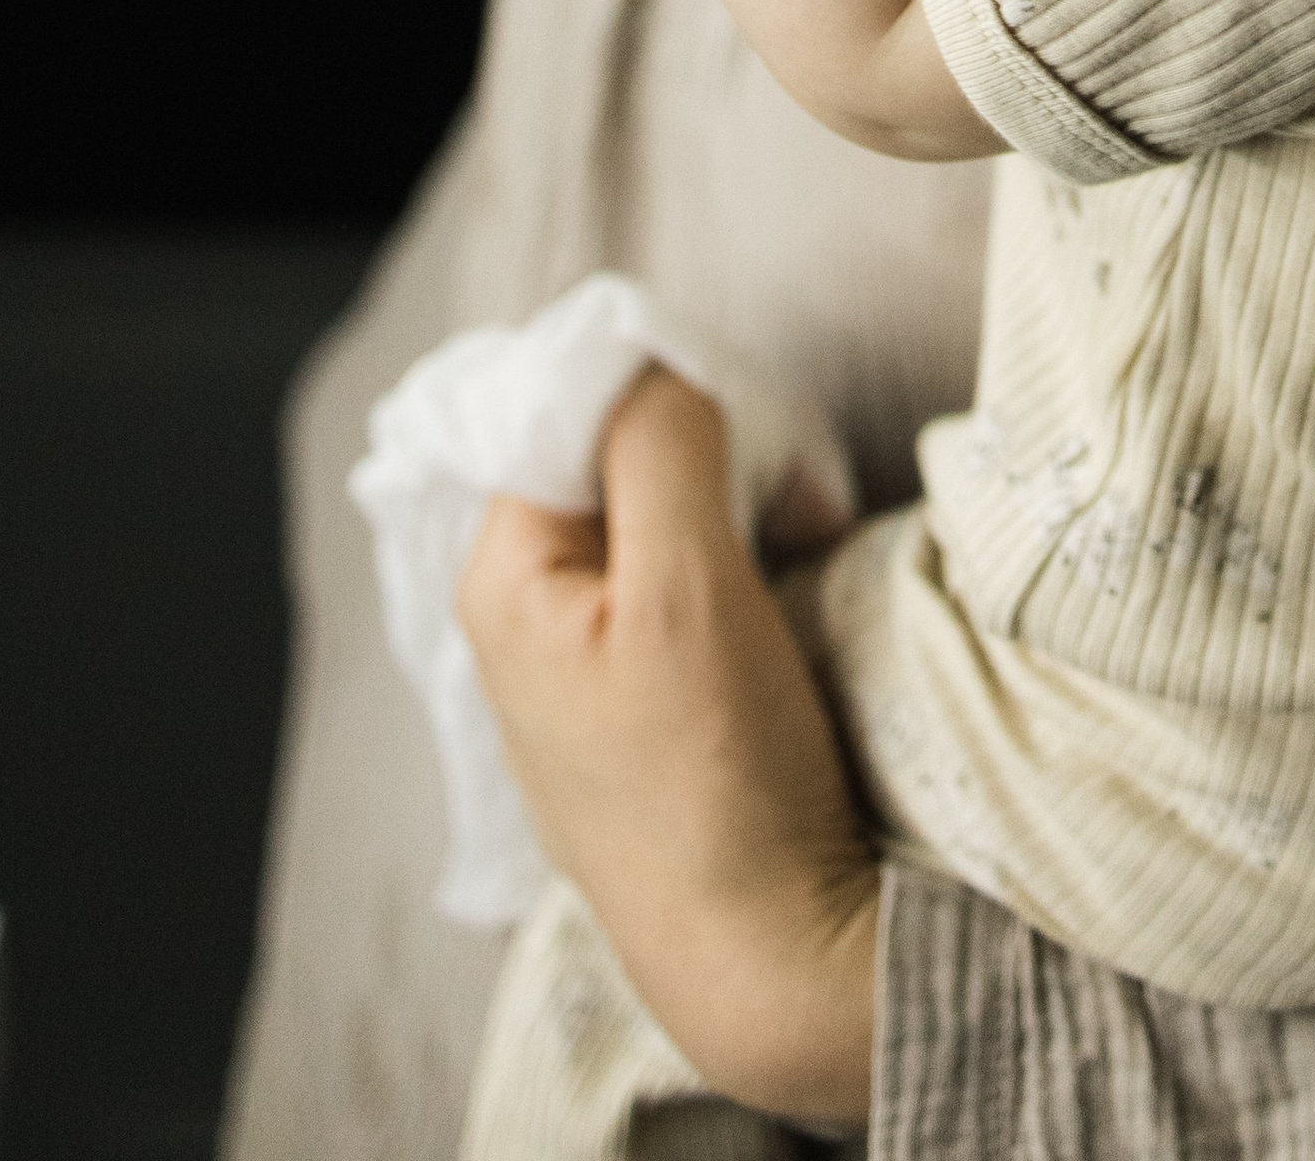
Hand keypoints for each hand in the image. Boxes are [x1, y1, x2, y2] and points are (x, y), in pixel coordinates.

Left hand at [458, 369, 879, 1123]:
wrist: (767, 953)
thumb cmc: (716, 774)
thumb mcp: (684, 584)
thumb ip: (658, 444)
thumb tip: (647, 360)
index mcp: (504, 576)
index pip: (573, 408)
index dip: (672, 400)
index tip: (754, 441)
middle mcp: (528, 614)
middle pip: (621, 458)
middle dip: (723, 456)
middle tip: (799, 504)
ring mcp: (586, 664)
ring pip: (665, 515)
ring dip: (748, 508)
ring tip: (809, 548)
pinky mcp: (644, 702)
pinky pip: (686, 583)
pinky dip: (749, 566)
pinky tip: (795, 595)